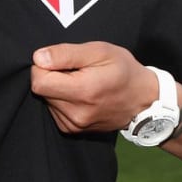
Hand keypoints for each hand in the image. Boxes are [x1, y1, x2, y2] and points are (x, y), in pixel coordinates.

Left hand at [31, 41, 157, 133]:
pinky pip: (54, 110)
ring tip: (81, 82)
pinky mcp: (72, 130)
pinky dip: (62, 99)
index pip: (39, 81)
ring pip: (46, 100)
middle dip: (52, 76)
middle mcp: (76, 113)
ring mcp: (74, 125)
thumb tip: (38, 58)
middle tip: (75, 70)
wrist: (144, 100)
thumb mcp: (99, 51)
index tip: (61, 60)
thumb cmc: (123, 70)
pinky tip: (80, 94)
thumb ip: (66, 54)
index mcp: (83, 92)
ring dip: (57, 88)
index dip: (44, 66)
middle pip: (41, 91)